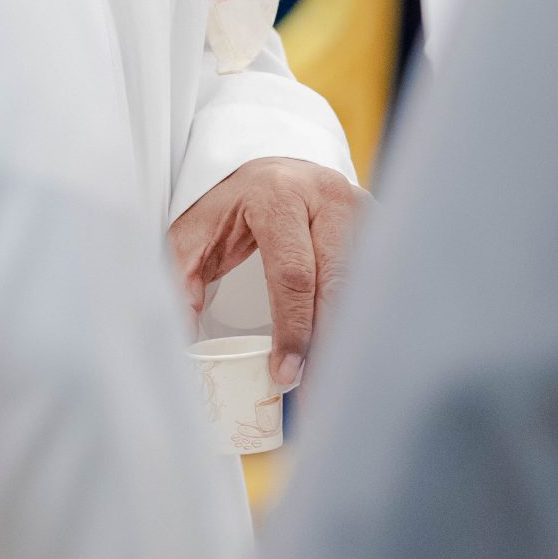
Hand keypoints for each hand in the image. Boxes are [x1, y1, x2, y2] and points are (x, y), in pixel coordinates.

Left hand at [167, 156, 369, 389]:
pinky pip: (377, 277)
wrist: (270, 167)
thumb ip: (180, 280)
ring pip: (363, 284)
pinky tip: (348, 349)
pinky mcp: (377, 219)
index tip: (285, 373)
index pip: (293, 274)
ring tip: (331, 378)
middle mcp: (326, 196)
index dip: (293, 330)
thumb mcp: (194, 233)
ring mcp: (358, 205)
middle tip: (313, 390)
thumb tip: (181, 337)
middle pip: (337, 283)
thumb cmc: (231, 205)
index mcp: (278, 195)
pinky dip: (362, 316)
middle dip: (326, 342)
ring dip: (348, 334)